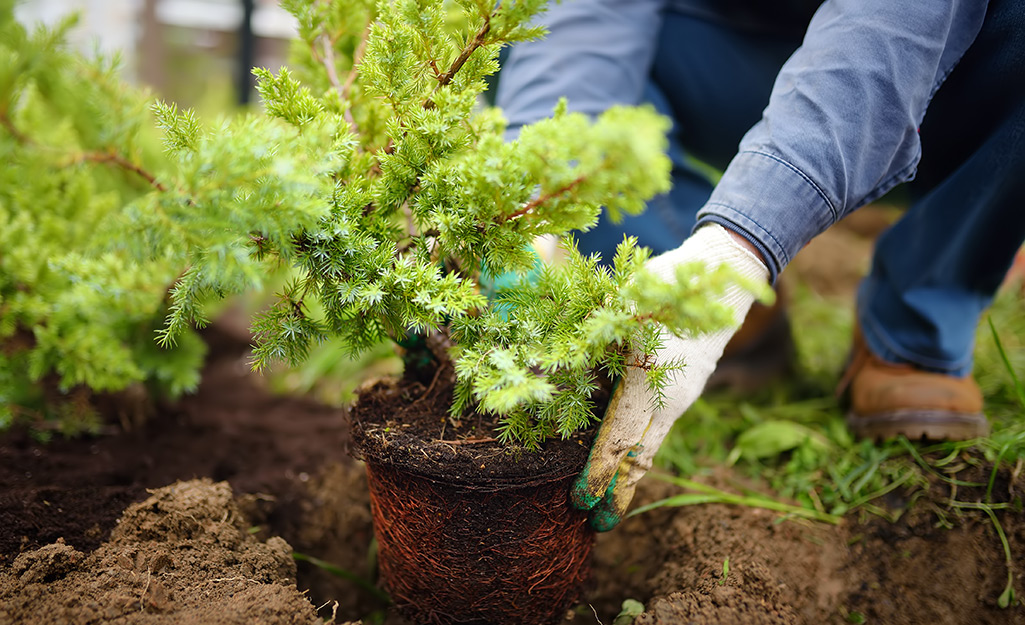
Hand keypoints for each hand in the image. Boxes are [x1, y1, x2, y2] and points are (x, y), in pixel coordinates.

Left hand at [570, 224, 769, 530]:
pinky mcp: (685, 390)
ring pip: (652, 448)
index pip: (619, 441)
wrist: (728, 273)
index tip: (579, 500)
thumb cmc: (670, 281)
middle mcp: (670, 401)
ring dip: (630, 477)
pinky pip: (660, 430)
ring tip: (607, 503)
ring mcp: (681, 398)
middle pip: (641, 461)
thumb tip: (549, 362)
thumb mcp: (628, 301)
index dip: (599, 473)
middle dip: (617, 495)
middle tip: (594, 525)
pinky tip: (626, 460)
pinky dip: (641, 452)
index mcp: (650, 384)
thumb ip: (595, 334)